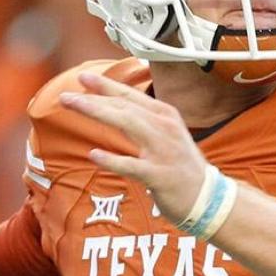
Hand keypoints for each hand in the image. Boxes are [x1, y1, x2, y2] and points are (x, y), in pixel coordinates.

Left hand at [58, 72, 208, 221]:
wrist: (209, 198)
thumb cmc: (181, 167)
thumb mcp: (167, 135)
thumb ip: (143, 121)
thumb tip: (115, 109)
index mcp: (165, 116)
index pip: (130, 96)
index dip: (106, 85)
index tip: (82, 77)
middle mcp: (164, 128)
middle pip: (124, 106)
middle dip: (93, 98)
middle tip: (65, 96)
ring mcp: (163, 151)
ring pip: (127, 124)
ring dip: (98, 113)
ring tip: (74, 107)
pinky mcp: (160, 176)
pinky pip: (133, 166)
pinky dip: (113, 160)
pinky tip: (94, 154)